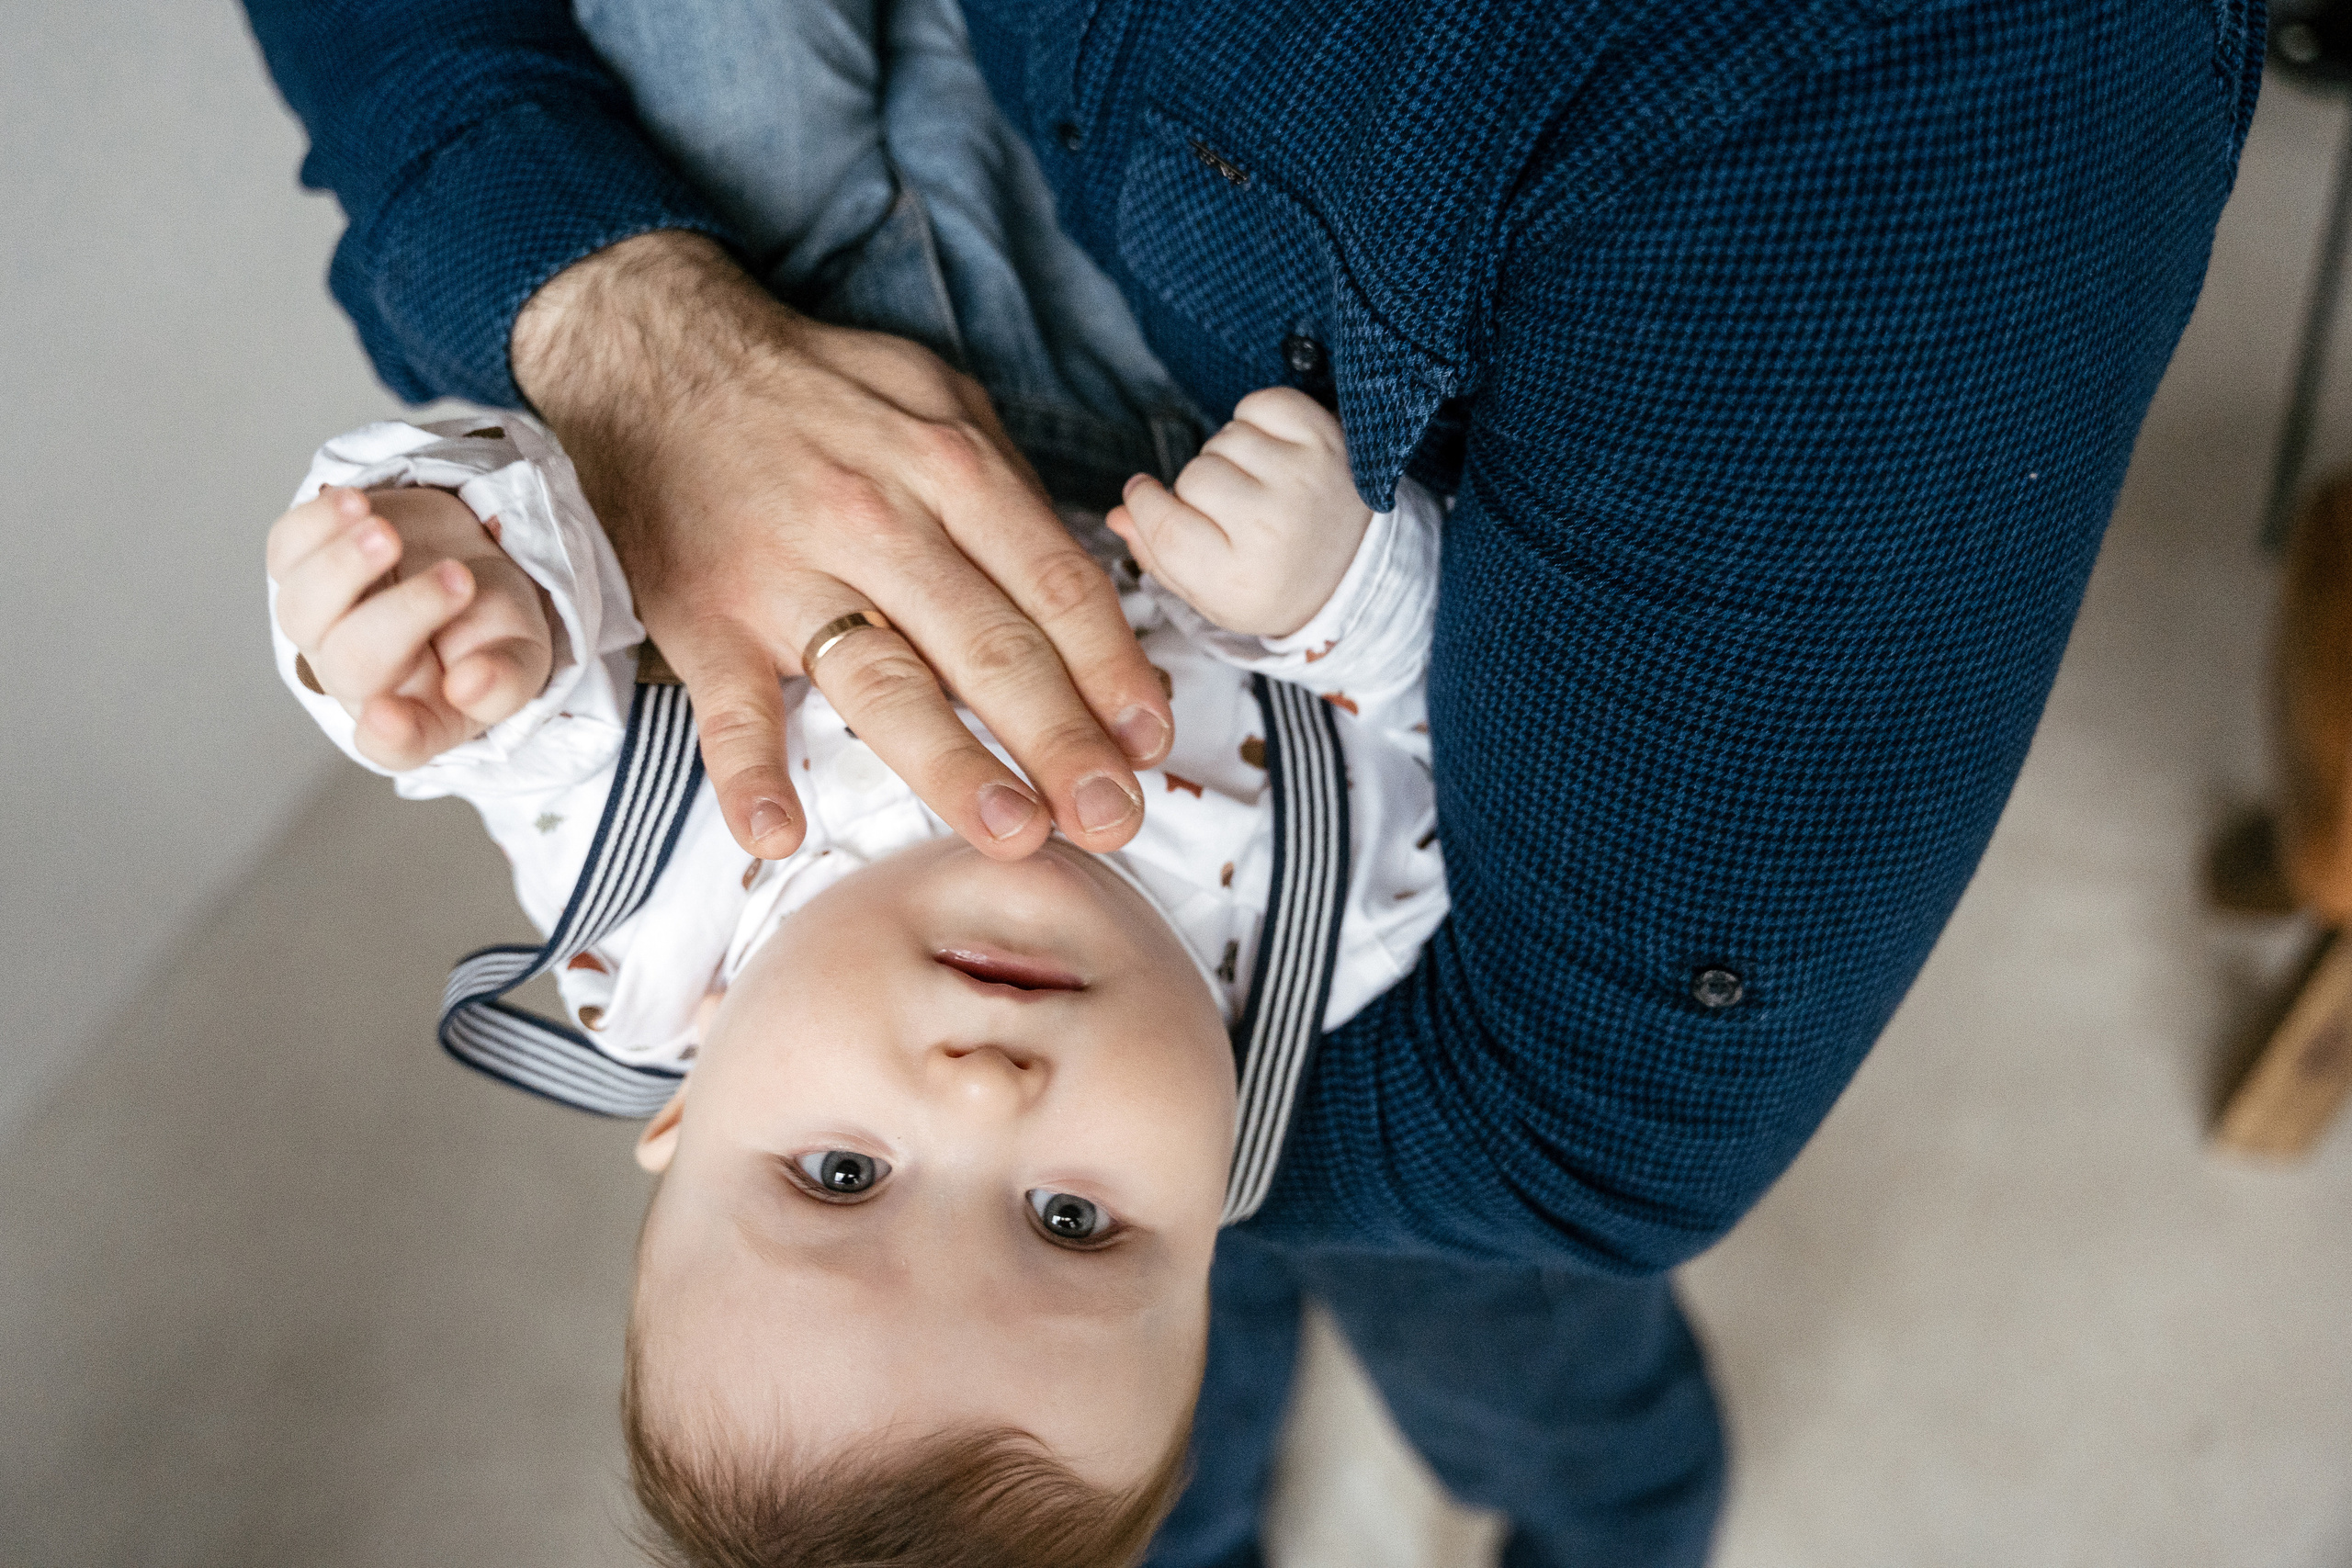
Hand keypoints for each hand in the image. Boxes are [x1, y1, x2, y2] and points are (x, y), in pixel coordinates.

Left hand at [267, 485, 555, 768]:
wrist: (464, 556)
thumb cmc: (490, 618)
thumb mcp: (524, 653)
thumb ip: (505, 680)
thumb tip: (469, 686)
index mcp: (420, 713)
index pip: (394, 744)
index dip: (389, 735)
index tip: (389, 716)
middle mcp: (359, 678)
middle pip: (352, 664)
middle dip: (402, 615)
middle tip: (459, 578)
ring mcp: (322, 623)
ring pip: (301, 609)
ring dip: (341, 568)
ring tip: (384, 533)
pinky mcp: (304, 566)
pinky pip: (286, 550)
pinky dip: (314, 525)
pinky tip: (357, 504)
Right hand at [511, 232, 1171, 862]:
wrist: (661, 355)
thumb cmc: (820, 398)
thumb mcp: (936, 403)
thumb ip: (1009, 495)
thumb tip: (1089, 603)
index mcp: (951, 469)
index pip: (1054, 586)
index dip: (1112, 670)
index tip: (1151, 742)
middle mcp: (878, 522)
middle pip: (992, 647)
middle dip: (1065, 740)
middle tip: (1115, 818)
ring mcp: (788, 574)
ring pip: (886, 682)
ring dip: (953, 763)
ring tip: (1012, 830)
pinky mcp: (706, 615)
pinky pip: (729, 705)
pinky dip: (748, 771)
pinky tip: (779, 832)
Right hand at [1106, 387, 1372, 637]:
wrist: (1355, 569)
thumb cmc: (1272, 581)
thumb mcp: (1212, 592)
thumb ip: (1159, 557)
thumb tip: (1116, 513)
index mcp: (1240, 578)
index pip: (1163, 523)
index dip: (1145, 505)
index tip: (1147, 496)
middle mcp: (1272, 528)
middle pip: (1191, 479)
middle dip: (1196, 490)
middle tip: (1227, 509)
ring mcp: (1302, 478)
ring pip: (1222, 441)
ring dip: (1227, 457)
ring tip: (1254, 484)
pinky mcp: (1324, 438)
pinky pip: (1258, 405)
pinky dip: (1254, 421)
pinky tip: (1269, 453)